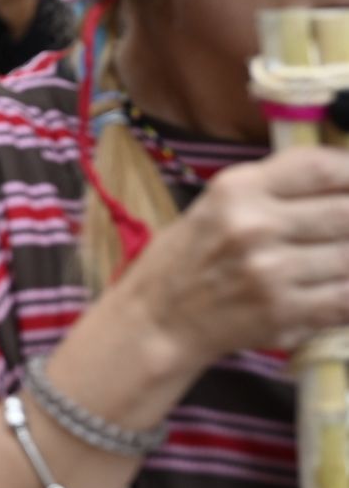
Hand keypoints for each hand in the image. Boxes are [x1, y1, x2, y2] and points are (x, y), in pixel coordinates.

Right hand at [117, 147, 348, 366]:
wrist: (157, 319)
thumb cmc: (187, 258)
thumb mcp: (216, 204)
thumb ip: (275, 190)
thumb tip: (343, 184)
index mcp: (236, 190)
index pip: (320, 168)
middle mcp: (254, 225)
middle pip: (346, 211)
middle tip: (343, 228)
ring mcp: (271, 271)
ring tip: (334, 258)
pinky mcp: (284, 313)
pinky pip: (346, 298)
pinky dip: (348, 292)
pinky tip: (336, 287)